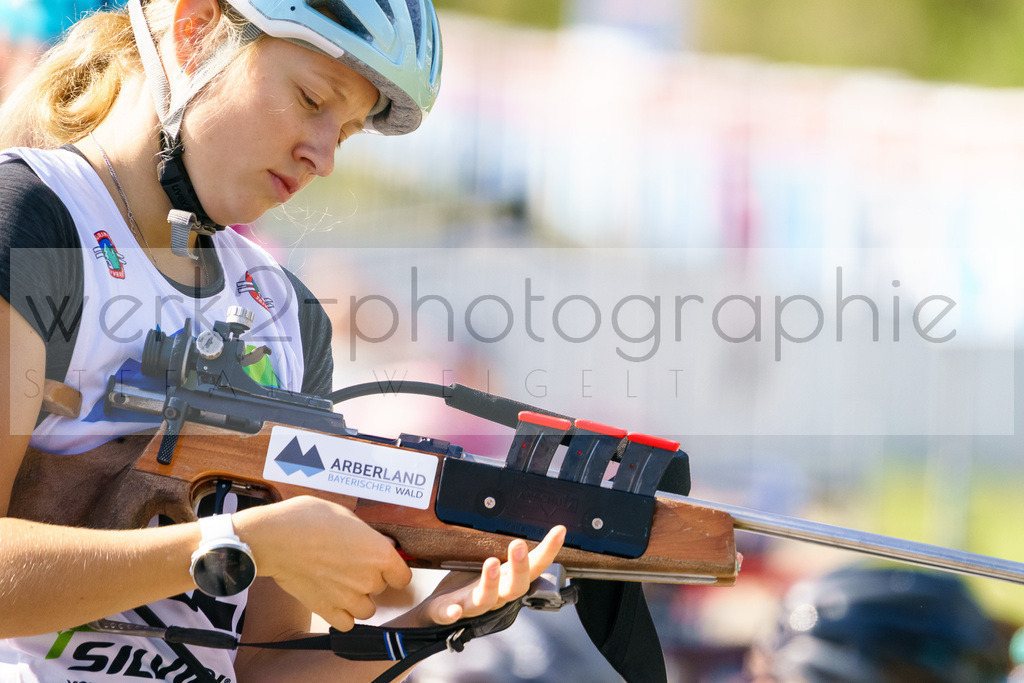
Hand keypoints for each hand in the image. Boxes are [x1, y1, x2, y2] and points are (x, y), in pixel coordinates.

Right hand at [234, 496, 412, 630]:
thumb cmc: (310, 519)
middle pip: (380, 589)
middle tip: (349, 565)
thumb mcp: (347, 516)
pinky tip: (333, 601)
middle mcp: (369, 579)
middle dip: (369, 579)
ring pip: (366, 610)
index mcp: (380, 555)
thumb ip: (369, 536)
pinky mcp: (327, 610)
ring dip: (358, 600)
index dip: (393, 571)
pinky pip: (346, 624)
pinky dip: (342, 616)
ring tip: (342, 584)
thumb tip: (383, 544)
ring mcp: (348, 598)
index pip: (402, 577)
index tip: (384, 566)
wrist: (277, 538)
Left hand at [405, 525, 566, 626]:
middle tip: (518, 544)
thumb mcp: (494, 562)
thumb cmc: (470, 582)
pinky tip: (454, 610)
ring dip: (490, 583)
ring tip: (491, 563)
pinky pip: (450, 615)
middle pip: (515, 588)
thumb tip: (525, 516)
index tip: (559, 532)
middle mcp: (495, 595)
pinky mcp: (447, 610)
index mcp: (507, 580)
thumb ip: (507, 548)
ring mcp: (471, 604)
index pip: (534, 567)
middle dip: (519, 568)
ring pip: (485, 600)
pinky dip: (452, 613)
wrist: (440, 608)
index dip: (548, 552)